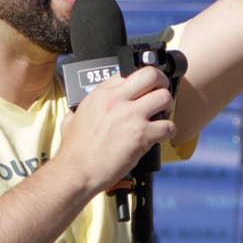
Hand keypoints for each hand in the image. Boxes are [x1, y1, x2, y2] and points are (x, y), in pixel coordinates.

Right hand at [59, 67, 175, 193]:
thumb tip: (82, 109)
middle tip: (160, 94)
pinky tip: (161, 136)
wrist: (77, 171)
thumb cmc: (75, 150)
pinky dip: (169, 131)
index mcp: (101, 94)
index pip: (129, 72)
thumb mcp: (73, 118)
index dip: (140, 82)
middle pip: (151, 74)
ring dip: (167, 106)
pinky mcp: (141, 135)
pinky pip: (168, 126)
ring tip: (161, 116)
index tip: (143, 90)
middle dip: (161, 83)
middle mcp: (117, 100)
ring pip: (164, 97)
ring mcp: (130, 116)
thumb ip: (84, 108)